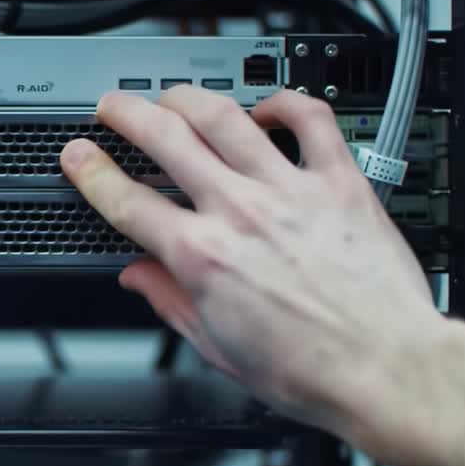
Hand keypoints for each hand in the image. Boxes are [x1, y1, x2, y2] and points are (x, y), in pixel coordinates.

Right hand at [61, 86, 444, 439]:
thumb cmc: (311, 369)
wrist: (385, 368)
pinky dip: (283, 102)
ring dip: (188, 98)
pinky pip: (311, 119)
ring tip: (173, 96)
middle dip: (126, 113)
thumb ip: (170, 301)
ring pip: (226, 117)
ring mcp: (290, 190)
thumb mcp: (217, 347)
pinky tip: (267, 107)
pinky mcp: (339, 182)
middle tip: (113, 106)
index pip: (127, 202)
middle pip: (166, 138)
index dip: (92, 173)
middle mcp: (240, 212)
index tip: (79, 157)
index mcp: (202, 257)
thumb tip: (140, 278)